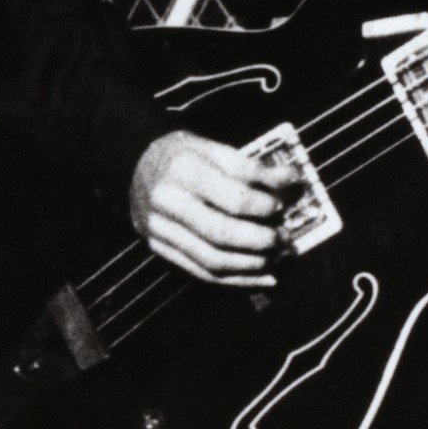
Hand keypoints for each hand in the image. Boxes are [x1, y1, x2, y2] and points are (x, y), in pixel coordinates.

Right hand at [129, 130, 297, 284]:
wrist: (136, 165)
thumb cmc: (183, 155)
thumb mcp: (213, 148)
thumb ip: (250, 168)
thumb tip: (292, 183)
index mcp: (183, 168)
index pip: (234, 194)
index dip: (266, 202)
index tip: (285, 201)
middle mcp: (167, 200)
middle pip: (221, 231)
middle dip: (261, 239)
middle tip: (284, 237)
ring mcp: (160, 229)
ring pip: (212, 259)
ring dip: (252, 263)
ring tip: (278, 257)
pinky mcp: (160, 248)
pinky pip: (202, 273)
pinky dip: (238, 280)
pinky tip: (264, 277)